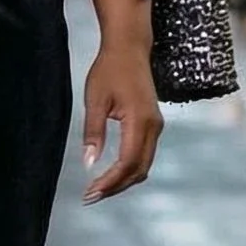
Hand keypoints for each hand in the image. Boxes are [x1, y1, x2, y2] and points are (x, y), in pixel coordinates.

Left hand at [80, 42, 164, 202]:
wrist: (129, 48)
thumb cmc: (109, 70)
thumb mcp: (95, 100)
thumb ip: (93, 132)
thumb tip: (89, 163)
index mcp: (139, 121)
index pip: (127, 162)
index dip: (110, 181)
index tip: (90, 192)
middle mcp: (153, 127)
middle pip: (139, 169)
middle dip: (116, 186)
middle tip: (91, 196)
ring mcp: (156, 126)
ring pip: (143, 164)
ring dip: (122, 180)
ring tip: (99, 189)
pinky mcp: (153, 124)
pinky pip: (144, 154)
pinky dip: (129, 168)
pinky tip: (111, 173)